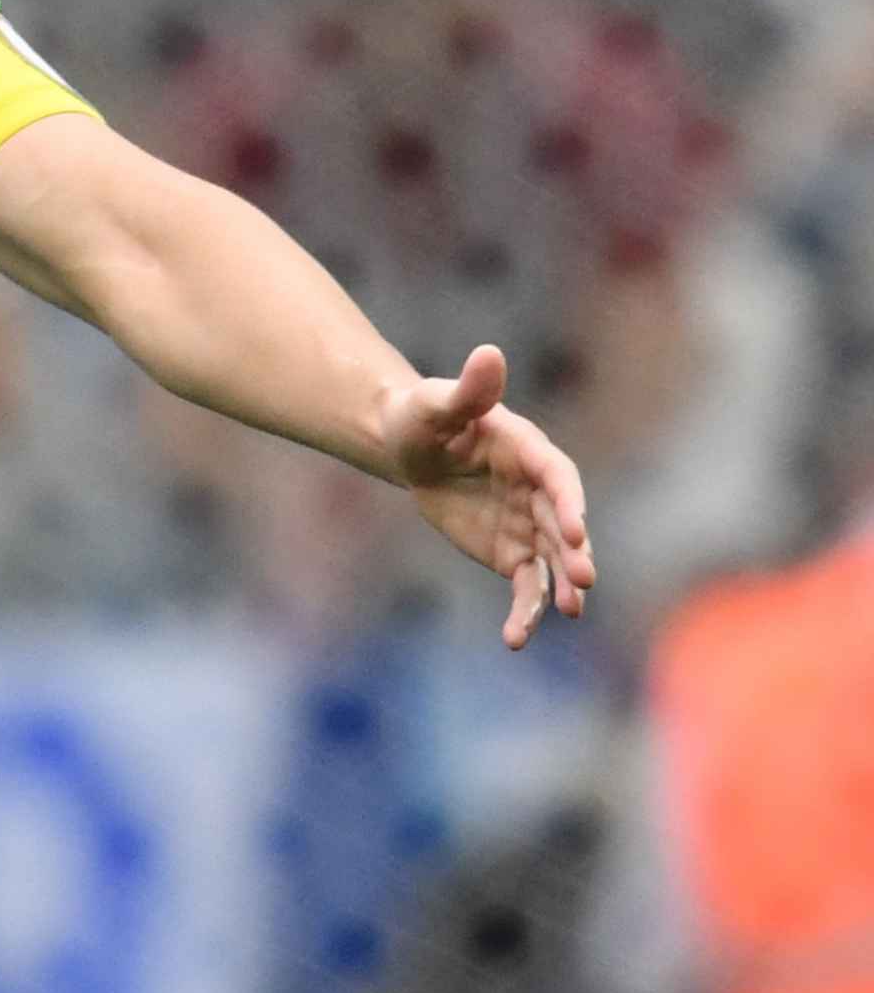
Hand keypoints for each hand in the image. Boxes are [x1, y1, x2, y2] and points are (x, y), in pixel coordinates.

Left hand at [382, 346, 594, 649]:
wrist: (409, 447)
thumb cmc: (422, 416)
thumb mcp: (435, 403)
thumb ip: (468, 389)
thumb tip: (488, 354)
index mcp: (528, 450)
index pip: (557, 478)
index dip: (568, 503)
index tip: (573, 530)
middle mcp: (538, 490)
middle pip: (563, 524)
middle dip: (574, 552)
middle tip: (584, 580)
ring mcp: (528, 524)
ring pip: (552, 561)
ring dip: (562, 587)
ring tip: (571, 612)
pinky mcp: (511, 552)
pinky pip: (526, 585)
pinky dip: (526, 611)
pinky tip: (516, 638)